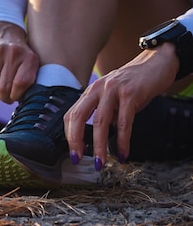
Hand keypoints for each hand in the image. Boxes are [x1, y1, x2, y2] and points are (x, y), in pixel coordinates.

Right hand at [0, 21, 38, 102]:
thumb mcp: (31, 64)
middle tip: (7, 98)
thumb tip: (26, 104)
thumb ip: (30, 81)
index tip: (16, 97)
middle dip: (5, 98)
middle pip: (5, 87)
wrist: (4, 33)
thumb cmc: (21, 57)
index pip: (21, 83)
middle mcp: (12, 52)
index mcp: (29, 57)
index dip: (17, 96)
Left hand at [64, 43, 178, 168]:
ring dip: (99, 146)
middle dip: (75, 140)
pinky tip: (123, 153)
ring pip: (99, 122)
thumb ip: (103, 112)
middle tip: (78, 159)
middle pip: (78, 117)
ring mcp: (113, 91)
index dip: (69, 135)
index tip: (73, 152)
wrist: (156, 62)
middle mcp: (97, 89)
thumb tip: (97, 137)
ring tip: (101, 162)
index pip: (71, 114)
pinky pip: (124, 122)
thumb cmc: (134, 82)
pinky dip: (123, 141)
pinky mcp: (130, 94)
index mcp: (91, 91)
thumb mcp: (112, 95)